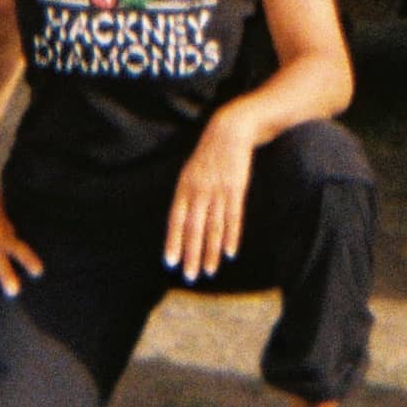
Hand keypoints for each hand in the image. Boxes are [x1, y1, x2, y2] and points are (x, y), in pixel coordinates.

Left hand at [163, 116, 256, 279]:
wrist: (231, 130)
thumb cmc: (209, 154)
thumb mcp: (191, 171)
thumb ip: (186, 196)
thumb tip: (179, 223)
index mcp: (184, 186)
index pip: (176, 219)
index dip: (173, 241)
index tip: (170, 262)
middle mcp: (199, 190)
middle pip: (194, 227)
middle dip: (191, 254)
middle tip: (189, 276)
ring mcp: (218, 189)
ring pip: (213, 226)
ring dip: (211, 251)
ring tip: (209, 271)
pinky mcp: (236, 188)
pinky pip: (233, 216)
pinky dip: (231, 236)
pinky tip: (229, 252)